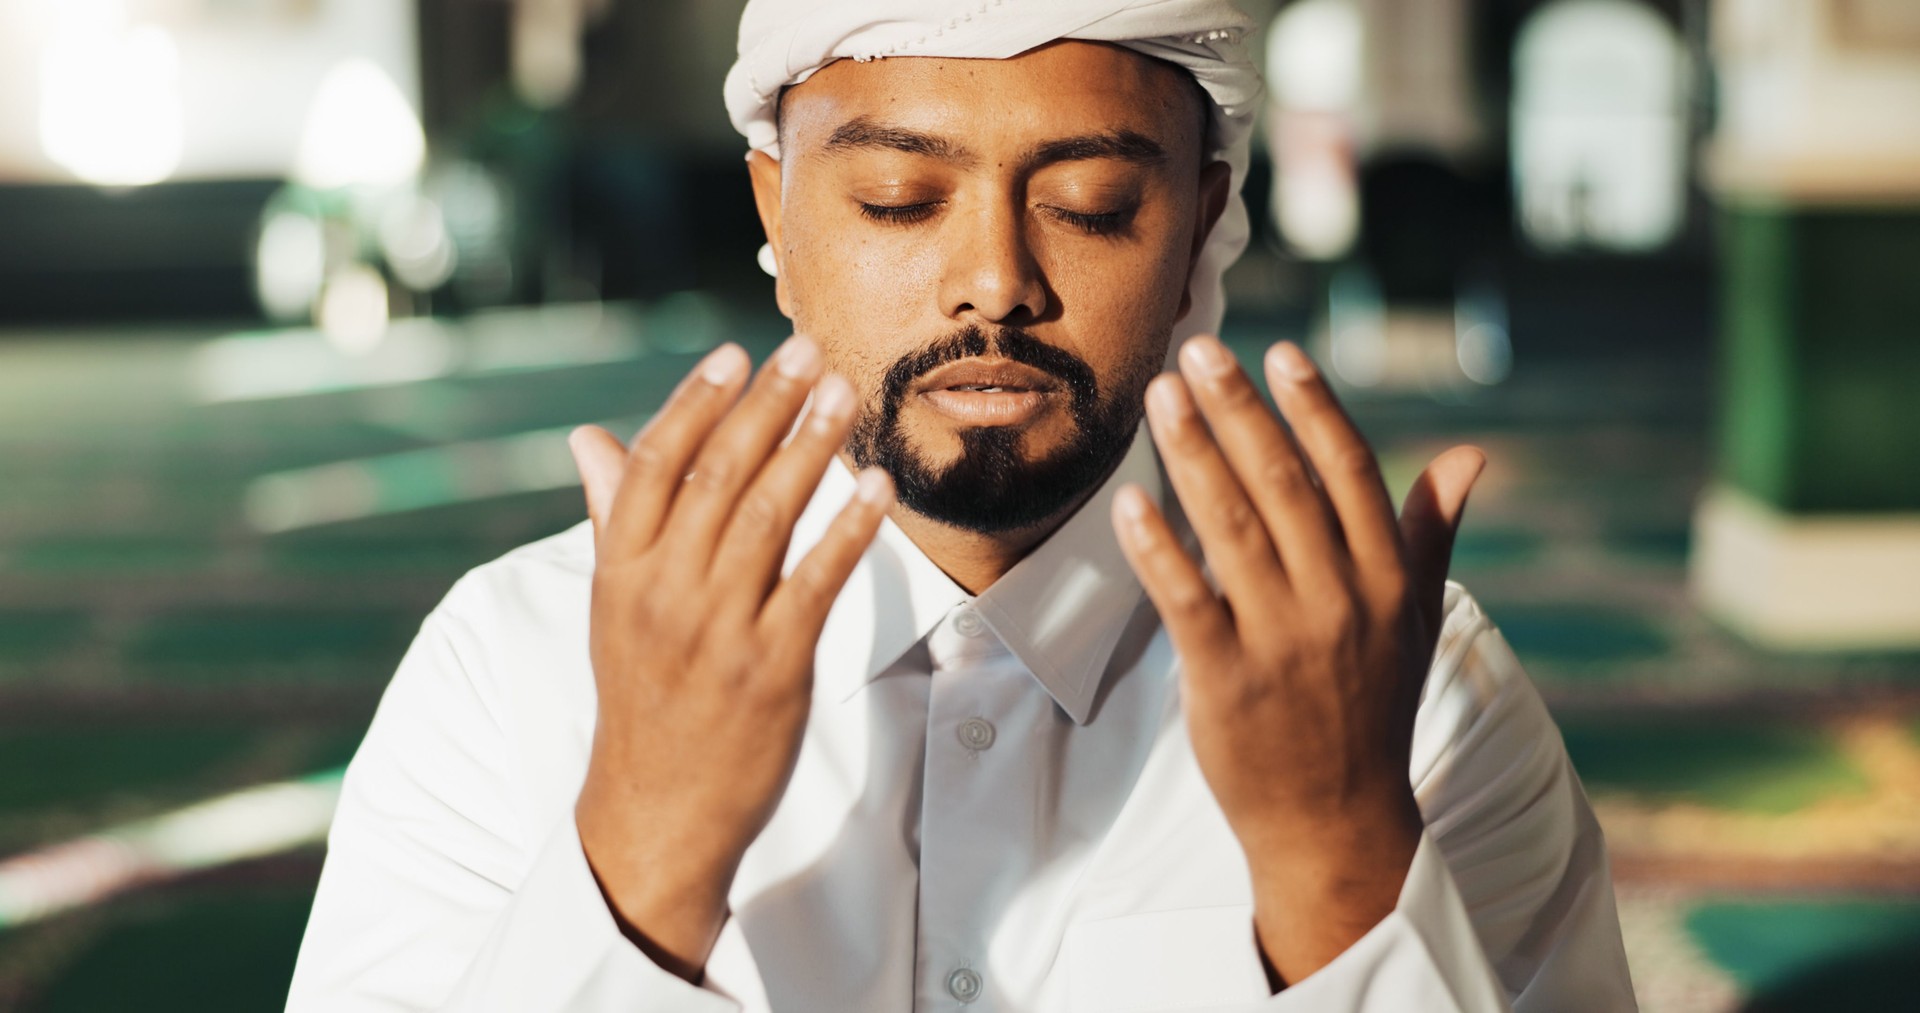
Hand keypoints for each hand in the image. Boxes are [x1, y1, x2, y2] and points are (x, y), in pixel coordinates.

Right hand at [566, 336, 892, 980]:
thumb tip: (588, 437)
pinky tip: (876, 485)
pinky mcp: (773, 667)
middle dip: (768, 405)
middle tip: (809, 351)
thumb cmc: (642, 699)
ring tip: (845, 394)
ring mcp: (718, 630)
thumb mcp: (612, 609)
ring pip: (768, 515)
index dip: (697, 402)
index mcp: (620, 572)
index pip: (655, 464)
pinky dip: (849, 527)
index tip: (736, 353)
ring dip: (811, 447)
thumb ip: (612, 519)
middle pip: (718, 475)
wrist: (657, 811)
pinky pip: (818, 580)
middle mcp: (664, 593)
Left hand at [1111, 335, 1483, 986]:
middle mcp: (1341, 601)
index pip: (1352, 473)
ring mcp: (1283, 641)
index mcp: (1388, 580)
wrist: (1337, 822)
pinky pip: (1186, 598)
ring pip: (1231, 526)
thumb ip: (1430, 531)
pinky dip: (1157, 546)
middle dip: (1237, 410)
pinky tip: (1128, 500)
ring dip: (1191, 454)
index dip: (1315, 408)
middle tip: (1197, 352)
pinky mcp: (1228, 680)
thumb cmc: (1372, 708)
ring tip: (1159, 397)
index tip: (1281, 352)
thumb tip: (1470, 454)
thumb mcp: (1416, 619)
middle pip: (1283, 484)